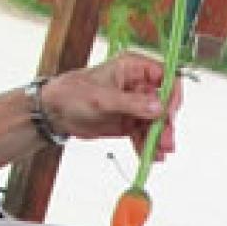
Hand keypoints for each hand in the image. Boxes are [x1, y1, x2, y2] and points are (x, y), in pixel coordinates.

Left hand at [41, 53, 181, 158]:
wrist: (54, 113)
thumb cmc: (72, 93)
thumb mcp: (103, 98)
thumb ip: (132, 104)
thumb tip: (159, 108)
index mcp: (133, 68)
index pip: (165, 75)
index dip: (172, 93)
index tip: (170, 112)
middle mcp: (137, 86)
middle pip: (163, 104)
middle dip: (165, 124)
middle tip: (165, 142)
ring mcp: (134, 106)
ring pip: (156, 122)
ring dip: (158, 138)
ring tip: (158, 154)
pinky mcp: (128, 123)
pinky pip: (144, 135)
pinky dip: (148, 146)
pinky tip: (150, 157)